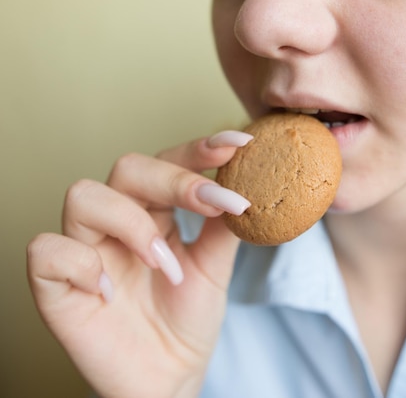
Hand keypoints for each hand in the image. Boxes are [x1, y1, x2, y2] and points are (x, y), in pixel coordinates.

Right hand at [27, 131, 252, 397]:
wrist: (168, 378)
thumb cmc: (187, 321)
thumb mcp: (214, 269)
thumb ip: (223, 227)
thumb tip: (245, 183)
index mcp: (154, 213)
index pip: (168, 163)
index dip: (199, 149)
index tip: (238, 145)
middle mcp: (116, 223)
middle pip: (127, 167)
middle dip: (173, 179)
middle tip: (211, 203)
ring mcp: (85, 250)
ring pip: (84, 195)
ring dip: (133, 224)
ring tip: (164, 265)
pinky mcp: (55, 286)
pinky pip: (47, 250)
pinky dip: (82, 263)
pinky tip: (111, 290)